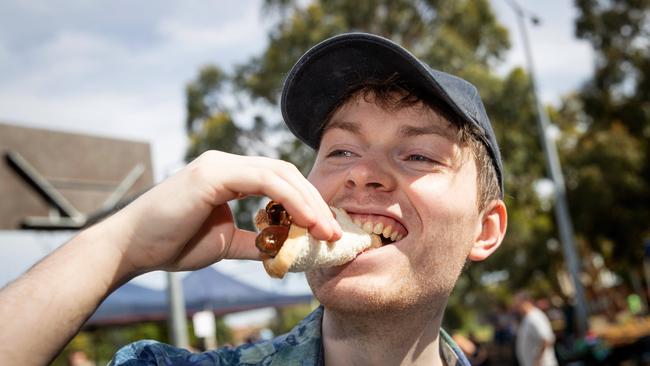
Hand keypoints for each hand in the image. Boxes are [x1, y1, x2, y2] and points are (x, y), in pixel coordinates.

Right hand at [103, 150, 341, 276]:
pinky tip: (305, 221)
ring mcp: (220, 164)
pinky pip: (264, 180)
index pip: (281, 181)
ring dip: (308, 202)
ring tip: (326, 230)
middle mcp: (227, 164)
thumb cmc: (173, 243)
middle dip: (315, 202)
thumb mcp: (227, 244)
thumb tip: (285, 250)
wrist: (133, 249)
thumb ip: (256, 241)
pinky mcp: (213, 173)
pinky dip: (290, 199)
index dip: (307, 203)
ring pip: (280, 173)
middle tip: (334, 232)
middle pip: (287, 173)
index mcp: (230, 176)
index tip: (326, 230)